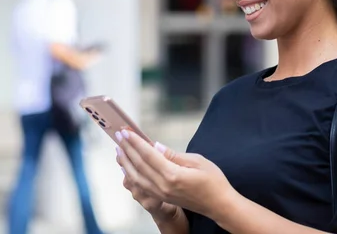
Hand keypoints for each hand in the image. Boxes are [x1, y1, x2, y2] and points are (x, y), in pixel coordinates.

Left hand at [115, 129, 235, 218]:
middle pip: (139, 165)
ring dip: (126, 162)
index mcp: (173, 175)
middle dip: (127, 149)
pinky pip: (141, 186)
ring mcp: (161, 194)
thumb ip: (174, 155)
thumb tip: (156, 146)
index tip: (126, 131)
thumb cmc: (213, 181)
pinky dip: (131, 175)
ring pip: (136, 177)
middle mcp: (163, 186)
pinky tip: (127, 168)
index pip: (149, 155)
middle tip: (118, 136)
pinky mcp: (161, 198)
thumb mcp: (197, 161)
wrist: (218, 204)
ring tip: (119, 149)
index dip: (136, 142)